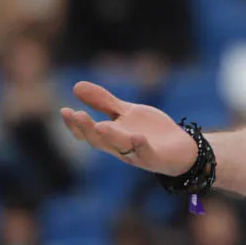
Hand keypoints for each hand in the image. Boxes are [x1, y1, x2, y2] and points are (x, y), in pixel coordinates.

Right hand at [60, 82, 197, 176]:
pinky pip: (146, 154)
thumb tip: (75, 86)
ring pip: (120, 147)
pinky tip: (137, 136)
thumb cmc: (149, 130)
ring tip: (100, 125)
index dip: (75, 124)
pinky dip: (141, 146)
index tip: (64, 110)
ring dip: (110, 137)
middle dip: (86, 129)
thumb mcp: (126, 112)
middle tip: (76, 115)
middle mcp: (120, 147)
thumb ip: (103, 102)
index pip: (87, 133)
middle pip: (99, 141)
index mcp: (111, 136)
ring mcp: (137, 153)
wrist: (181, 147)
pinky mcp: (155, 158)